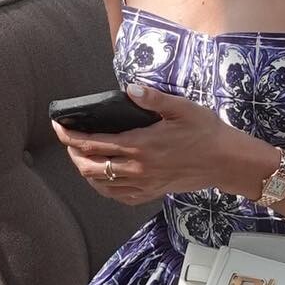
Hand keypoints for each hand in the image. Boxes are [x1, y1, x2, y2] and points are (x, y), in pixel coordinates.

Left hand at [50, 82, 266, 205]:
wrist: (226, 162)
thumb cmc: (206, 132)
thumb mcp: (182, 108)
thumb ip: (153, 99)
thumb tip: (130, 88)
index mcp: (141, 144)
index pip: (93, 143)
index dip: (71, 136)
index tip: (59, 126)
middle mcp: (138, 167)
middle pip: (90, 166)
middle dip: (72, 153)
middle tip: (67, 140)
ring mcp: (144, 183)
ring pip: (101, 183)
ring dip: (84, 170)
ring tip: (80, 157)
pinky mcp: (152, 192)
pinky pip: (119, 196)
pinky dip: (103, 188)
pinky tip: (102, 179)